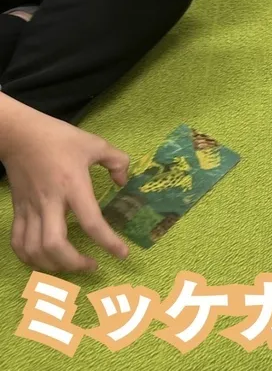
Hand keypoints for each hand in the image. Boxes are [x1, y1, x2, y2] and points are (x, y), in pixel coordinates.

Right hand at [1, 101, 129, 271]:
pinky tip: (44, 260)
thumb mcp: (95, 144)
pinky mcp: (18, 210)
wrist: (20, 134)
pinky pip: (18, 242)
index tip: (122, 254)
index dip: (108, 242)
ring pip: (34, 249)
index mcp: (73, 186)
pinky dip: (30, 258)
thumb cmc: (59, 138)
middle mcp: (50, 202)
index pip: (91, 222)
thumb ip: (117, 161)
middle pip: (55, 245)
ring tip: (71, 266)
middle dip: (74, 263)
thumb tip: (124, 181)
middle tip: (92, 266)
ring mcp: (30, 208)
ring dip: (52, 266)